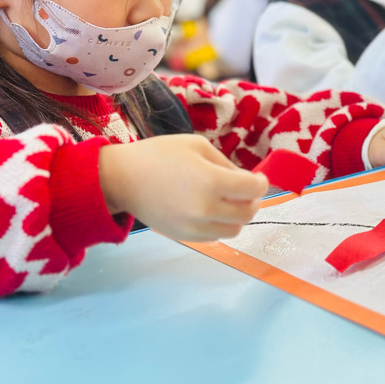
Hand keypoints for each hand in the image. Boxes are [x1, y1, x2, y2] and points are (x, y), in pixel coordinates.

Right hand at [99, 134, 268, 241]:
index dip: (261, 182)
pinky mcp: (184, 237)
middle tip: (245, 190)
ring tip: (228, 201)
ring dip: (238, 215)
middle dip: (252, 200)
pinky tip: (211, 210)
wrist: (123, 178)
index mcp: (212, 182)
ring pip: (234, 229)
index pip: (254, 190)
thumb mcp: (198, 146)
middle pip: (248, 213)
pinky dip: (221, 224)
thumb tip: (244, 180)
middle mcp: (206, 209)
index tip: (257, 178)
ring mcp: (195, 227)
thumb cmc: (159, 155)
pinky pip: (216, 237)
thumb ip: (226, 164)